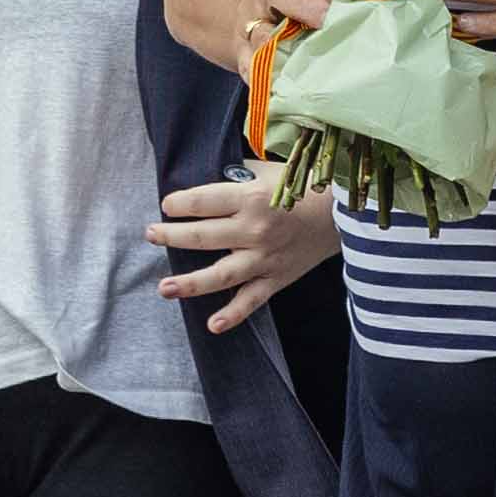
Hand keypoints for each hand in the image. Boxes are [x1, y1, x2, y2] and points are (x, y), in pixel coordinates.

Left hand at [149, 173, 339, 332]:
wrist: (345, 214)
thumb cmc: (304, 187)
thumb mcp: (270, 171)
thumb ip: (238, 176)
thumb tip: (210, 179)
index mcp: (251, 198)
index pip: (203, 201)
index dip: (179, 204)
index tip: (167, 205)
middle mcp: (254, 230)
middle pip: (201, 236)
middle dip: (170, 236)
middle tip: (150, 234)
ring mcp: (264, 258)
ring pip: (219, 275)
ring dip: (189, 283)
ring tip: (165, 288)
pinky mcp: (276, 279)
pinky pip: (251, 301)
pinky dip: (232, 315)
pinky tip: (212, 325)